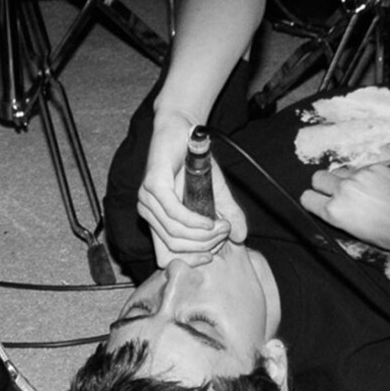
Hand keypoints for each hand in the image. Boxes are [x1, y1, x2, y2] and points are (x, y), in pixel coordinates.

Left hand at [135, 113, 246, 266]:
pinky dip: (194, 222)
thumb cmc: (196, 162)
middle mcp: (148, 213)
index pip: (167, 255)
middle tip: (226, 233)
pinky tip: (210, 222)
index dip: (190, 260)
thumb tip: (242, 238)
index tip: (212, 256)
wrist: (185, 130)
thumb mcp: (217, 194)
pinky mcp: (152, 186)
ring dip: (203, 235)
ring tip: (223, 226)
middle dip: (204, 246)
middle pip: (174, 247)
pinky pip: (174, 214)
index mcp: (158, 220)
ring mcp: (147, 200)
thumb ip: (227, 216)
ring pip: (174, 233)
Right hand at [299, 164, 389, 258]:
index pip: (307, 198)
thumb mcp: (355, 233)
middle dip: (323, 185)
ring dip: (344, 180)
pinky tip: (378, 190)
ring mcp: (360, 176)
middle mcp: (343, 190)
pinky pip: (361, 169)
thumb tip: (329, 206)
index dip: (312, 200)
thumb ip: (337, 215)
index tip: (317, 202)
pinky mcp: (376, 167)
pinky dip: (365, 177)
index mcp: (334, 212)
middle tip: (335, 194)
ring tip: (361, 194)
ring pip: (340, 172)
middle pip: (318, 178)